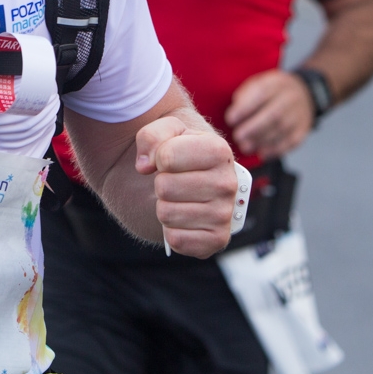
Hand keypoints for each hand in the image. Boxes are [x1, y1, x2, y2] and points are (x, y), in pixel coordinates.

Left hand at [133, 114, 237, 256]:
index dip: (158, 158)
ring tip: (179, 199)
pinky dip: (171, 231)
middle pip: (164, 187)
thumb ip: (151, 135)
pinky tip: (184, 219)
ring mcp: (225, 214)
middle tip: (174, 182)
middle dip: (160, 184)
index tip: (168, 159)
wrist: (193, 184)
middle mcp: (228, 183)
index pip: (166, 156)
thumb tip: (145, 165)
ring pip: (166, 214)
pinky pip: (175, 239)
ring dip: (164, 207)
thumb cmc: (180, 155)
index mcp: (219, 151)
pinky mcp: (217, 240)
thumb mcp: (167, 133)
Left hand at [225, 70, 314, 161]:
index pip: (260, 95)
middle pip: (273, 115)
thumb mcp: (257, 84)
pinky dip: (275, 149)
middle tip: (238, 137)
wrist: (304, 94)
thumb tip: (234, 116)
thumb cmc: (272, 92)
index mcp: (275, 85)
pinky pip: (291, 141)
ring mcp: (298, 115)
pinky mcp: (302, 130)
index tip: (230, 119)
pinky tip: (262, 153)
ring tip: (246, 147)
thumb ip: (245, 98)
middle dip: (252, 128)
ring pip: (281, 130)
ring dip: (261, 141)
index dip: (244, 109)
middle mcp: (289, 99)